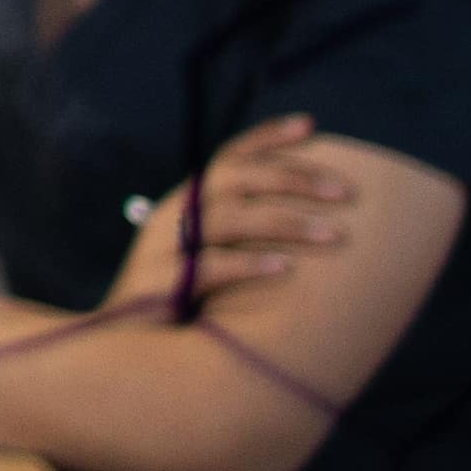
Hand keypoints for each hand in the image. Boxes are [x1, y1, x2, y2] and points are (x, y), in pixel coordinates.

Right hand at [108, 116, 359, 309]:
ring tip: (334, 234)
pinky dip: (250, 264)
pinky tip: (288, 269)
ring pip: (229, 218)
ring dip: (287, 223)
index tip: (311, 124)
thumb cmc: (181, 299)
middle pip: (235, 178)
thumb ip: (240, 231)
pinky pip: (210, 266)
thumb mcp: (205, 253)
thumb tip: (306, 215)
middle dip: (293, 178)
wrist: (124, 346)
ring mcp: (163, 246)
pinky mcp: (161, 282)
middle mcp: (174, 214)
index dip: (266, 137)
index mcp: (186, 201)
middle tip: (345, 192)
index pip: (228, 156)